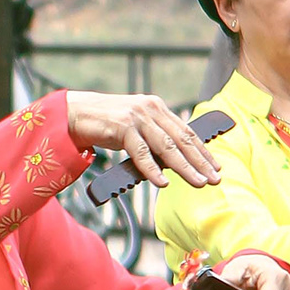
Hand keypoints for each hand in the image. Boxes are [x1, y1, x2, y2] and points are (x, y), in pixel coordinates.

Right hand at [65, 90, 223, 188]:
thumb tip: (171, 162)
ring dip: (185, 167)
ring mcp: (137, 117)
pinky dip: (153, 169)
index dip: (203, 150)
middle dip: (201, 161)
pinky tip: (163, 182)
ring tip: (198, 182)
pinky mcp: (122, 127)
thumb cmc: (104, 124)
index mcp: (157, 108)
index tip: (216, 166)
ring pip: (167, 146)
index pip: (186, 131)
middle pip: (182, 139)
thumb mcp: (134, 128)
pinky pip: (141, 153)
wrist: (74, 114)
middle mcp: (151, 109)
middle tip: (215, 178)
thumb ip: (153, 138)